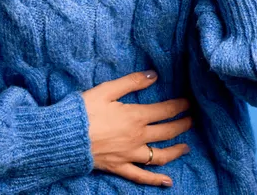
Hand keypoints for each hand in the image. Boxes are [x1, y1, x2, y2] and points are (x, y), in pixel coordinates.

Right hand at [81, 70, 191, 187]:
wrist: (66, 137)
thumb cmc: (84, 110)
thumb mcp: (107, 90)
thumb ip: (132, 81)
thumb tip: (154, 74)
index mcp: (136, 116)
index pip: (165, 111)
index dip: (179, 106)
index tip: (188, 103)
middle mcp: (138, 137)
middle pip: (167, 132)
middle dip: (182, 125)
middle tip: (191, 120)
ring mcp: (130, 154)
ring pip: (160, 156)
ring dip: (175, 151)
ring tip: (186, 147)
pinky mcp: (120, 167)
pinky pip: (141, 176)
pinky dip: (155, 180)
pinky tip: (167, 182)